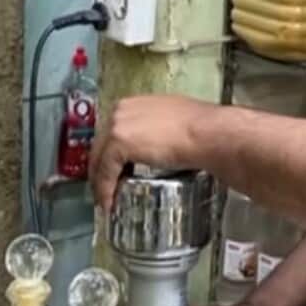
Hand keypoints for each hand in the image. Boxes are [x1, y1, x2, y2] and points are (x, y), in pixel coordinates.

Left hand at [89, 94, 217, 209]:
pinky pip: (105, 171)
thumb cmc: (200, 129)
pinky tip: (109, 201)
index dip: (110, 151)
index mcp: (134, 103)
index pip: (113, 130)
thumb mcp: (172, 121)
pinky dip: (105, 188)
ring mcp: (118, 125)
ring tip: (105, 198)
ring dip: (100, 180)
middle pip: (101, 143)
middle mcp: (122, 110)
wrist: (207, 133)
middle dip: (101, 166)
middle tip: (105, 186)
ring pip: (99, 157)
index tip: (113, 168)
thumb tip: (161, 142)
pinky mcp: (118, 143)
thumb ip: (158, 128)